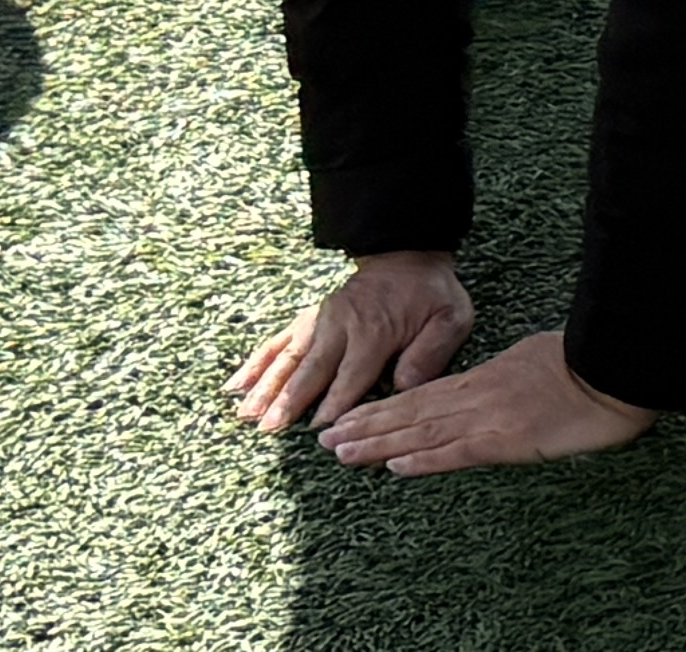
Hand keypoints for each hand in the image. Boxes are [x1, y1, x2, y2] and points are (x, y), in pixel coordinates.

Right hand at [233, 249, 477, 438]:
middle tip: (269, 430)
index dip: (336, 405)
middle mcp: (340, 326)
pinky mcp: (310, 319)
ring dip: (266, 386)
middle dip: (289, 401)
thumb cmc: (431, 295)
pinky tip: (236, 385)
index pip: (351, 377)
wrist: (408, 254)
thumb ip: (429, 354)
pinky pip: (279, 341)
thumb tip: (402, 386)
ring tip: (245, 414)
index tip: (319, 431)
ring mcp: (320, 321)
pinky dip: (256, 363)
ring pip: (288, 358)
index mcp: (374, 331)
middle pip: (311, 370)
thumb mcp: (449, 318)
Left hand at [314, 322, 651, 477]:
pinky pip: (457, 452)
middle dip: (369, 426)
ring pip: (423, 431)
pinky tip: (395, 467)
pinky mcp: (509, 439)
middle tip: (328, 439)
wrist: (618, 365)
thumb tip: (502, 384)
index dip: (388, 408)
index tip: (356, 417)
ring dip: (379, 443)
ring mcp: (492, 416)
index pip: (427, 395)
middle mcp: (481, 395)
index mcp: (489, 376)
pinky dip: (424, 460)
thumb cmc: (592, 361)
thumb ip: (513, 374)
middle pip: (413, 412)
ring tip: (342, 453)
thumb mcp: (541, 359)